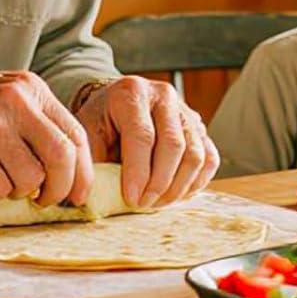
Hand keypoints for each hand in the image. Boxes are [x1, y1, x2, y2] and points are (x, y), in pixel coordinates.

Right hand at [0, 70, 92, 204]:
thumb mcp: (0, 98)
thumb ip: (33, 124)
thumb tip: (70, 171)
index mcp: (29, 88)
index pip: (75, 133)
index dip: (84, 171)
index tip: (80, 194)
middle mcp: (14, 101)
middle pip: (62, 157)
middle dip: (60, 188)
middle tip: (46, 201)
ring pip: (30, 178)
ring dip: (19, 192)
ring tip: (0, 181)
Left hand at [73, 76, 218, 207]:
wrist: (118, 103)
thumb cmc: (102, 121)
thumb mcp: (87, 134)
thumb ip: (90, 160)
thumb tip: (93, 195)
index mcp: (132, 93)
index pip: (142, 135)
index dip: (138, 171)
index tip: (132, 198)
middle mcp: (163, 96)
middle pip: (174, 145)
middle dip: (160, 183)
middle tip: (144, 205)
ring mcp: (186, 110)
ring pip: (195, 154)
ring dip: (179, 186)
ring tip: (158, 203)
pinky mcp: (200, 126)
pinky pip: (209, 158)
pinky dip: (196, 182)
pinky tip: (177, 194)